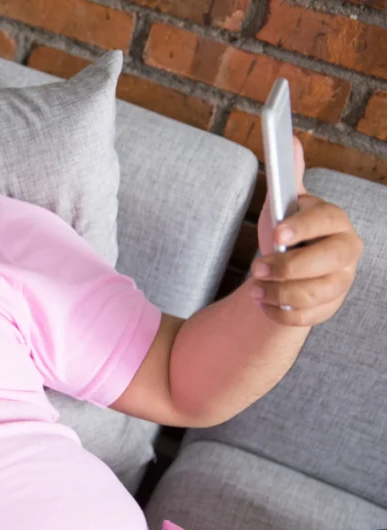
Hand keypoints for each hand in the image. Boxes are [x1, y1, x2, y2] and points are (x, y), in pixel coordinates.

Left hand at [252, 138, 362, 325]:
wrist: (287, 268)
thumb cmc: (288, 232)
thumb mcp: (284, 204)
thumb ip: (288, 178)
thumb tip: (289, 141)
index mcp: (335, 221)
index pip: (326, 221)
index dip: (302, 227)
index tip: (276, 233)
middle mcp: (346, 251)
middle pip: (327, 261)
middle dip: (290, 266)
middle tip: (258, 269)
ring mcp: (341, 281)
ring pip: (317, 292)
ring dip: (280, 292)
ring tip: (255, 289)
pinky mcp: (329, 306)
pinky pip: (307, 316)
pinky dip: (280, 312)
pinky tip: (263, 304)